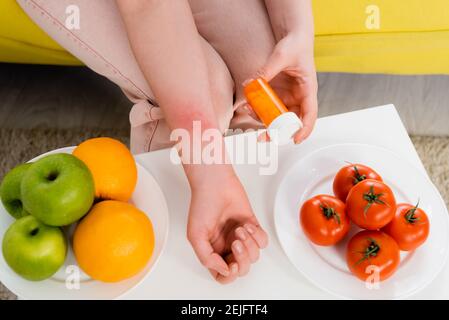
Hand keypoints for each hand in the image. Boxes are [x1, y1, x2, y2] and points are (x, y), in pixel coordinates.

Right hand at [187, 169, 267, 283]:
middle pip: (241, 269)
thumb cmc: (202, 204)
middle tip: (236, 244)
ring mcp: (240, 237)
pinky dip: (257, 236)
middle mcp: (227, 246)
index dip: (229, 276)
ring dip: (249, 245)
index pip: (223, 275)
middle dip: (242, 260)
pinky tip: (247, 225)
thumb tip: (224, 270)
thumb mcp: (195, 235)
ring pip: (254, 256)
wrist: (215, 183)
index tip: (231, 265)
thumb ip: (206, 257)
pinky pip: (263, 241)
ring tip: (239, 230)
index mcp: (212, 251)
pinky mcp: (252, 226)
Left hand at [250, 32, 317, 143]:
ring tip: (248, 109)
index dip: (304, 129)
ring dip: (263, 119)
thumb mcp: (281, 56)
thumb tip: (250, 83)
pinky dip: (258, 108)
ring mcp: (287, 97)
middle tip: (263, 138)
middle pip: (291, 121)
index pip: (310, 114)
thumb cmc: (295, 45)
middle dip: (278, 131)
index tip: (296, 140)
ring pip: (277, 116)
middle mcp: (299, 97)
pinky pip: (268, 106)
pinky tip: (248, 104)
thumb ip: (267, 70)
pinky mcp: (277, 94)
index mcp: (307, 90)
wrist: (293, 38)